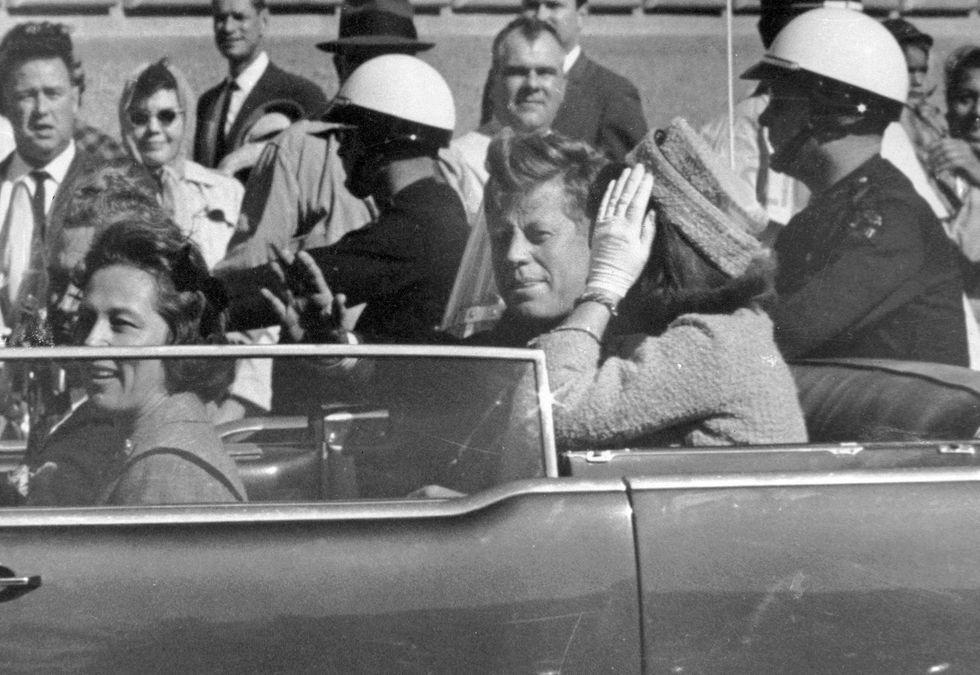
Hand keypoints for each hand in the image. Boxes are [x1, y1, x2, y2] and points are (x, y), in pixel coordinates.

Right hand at [260, 245, 349, 342]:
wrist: (323, 349)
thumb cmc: (335, 333)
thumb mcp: (339, 323)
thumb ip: (339, 310)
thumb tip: (341, 296)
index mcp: (321, 295)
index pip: (313, 276)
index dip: (307, 264)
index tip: (300, 254)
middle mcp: (307, 297)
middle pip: (297, 277)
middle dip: (289, 264)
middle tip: (281, 250)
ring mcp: (295, 306)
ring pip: (285, 287)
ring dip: (279, 276)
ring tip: (272, 263)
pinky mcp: (287, 318)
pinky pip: (277, 307)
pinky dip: (271, 300)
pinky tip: (263, 291)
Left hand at [587, 164, 656, 299]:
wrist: (605, 281)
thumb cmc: (628, 269)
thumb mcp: (644, 252)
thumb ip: (648, 230)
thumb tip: (652, 211)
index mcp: (629, 230)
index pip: (637, 203)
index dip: (643, 188)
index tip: (649, 175)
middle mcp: (615, 224)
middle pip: (625, 197)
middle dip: (633, 180)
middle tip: (639, 166)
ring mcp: (604, 225)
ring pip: (613, 199)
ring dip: (620, 183)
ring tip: (627, 170)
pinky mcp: (597, 228)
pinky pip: (603, 207)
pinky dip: (608, 194)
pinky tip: (613, 184)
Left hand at [929, 138, 979, 186]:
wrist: (978, 176)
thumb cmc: (965, 169)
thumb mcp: (954, 161)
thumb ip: (944, 157)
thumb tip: (928, 157)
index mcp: (961, 144)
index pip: (944, 141)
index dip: (933, 146)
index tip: (926, 153)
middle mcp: (964, 147)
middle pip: (944, 147)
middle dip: (934, 155)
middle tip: (928, 164)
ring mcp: (967, 154)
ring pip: (947, 155)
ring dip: (937, 163)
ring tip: (932, 169)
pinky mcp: (968, 162)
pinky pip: (952, 163)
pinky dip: (943, 168)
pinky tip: (938, 173)